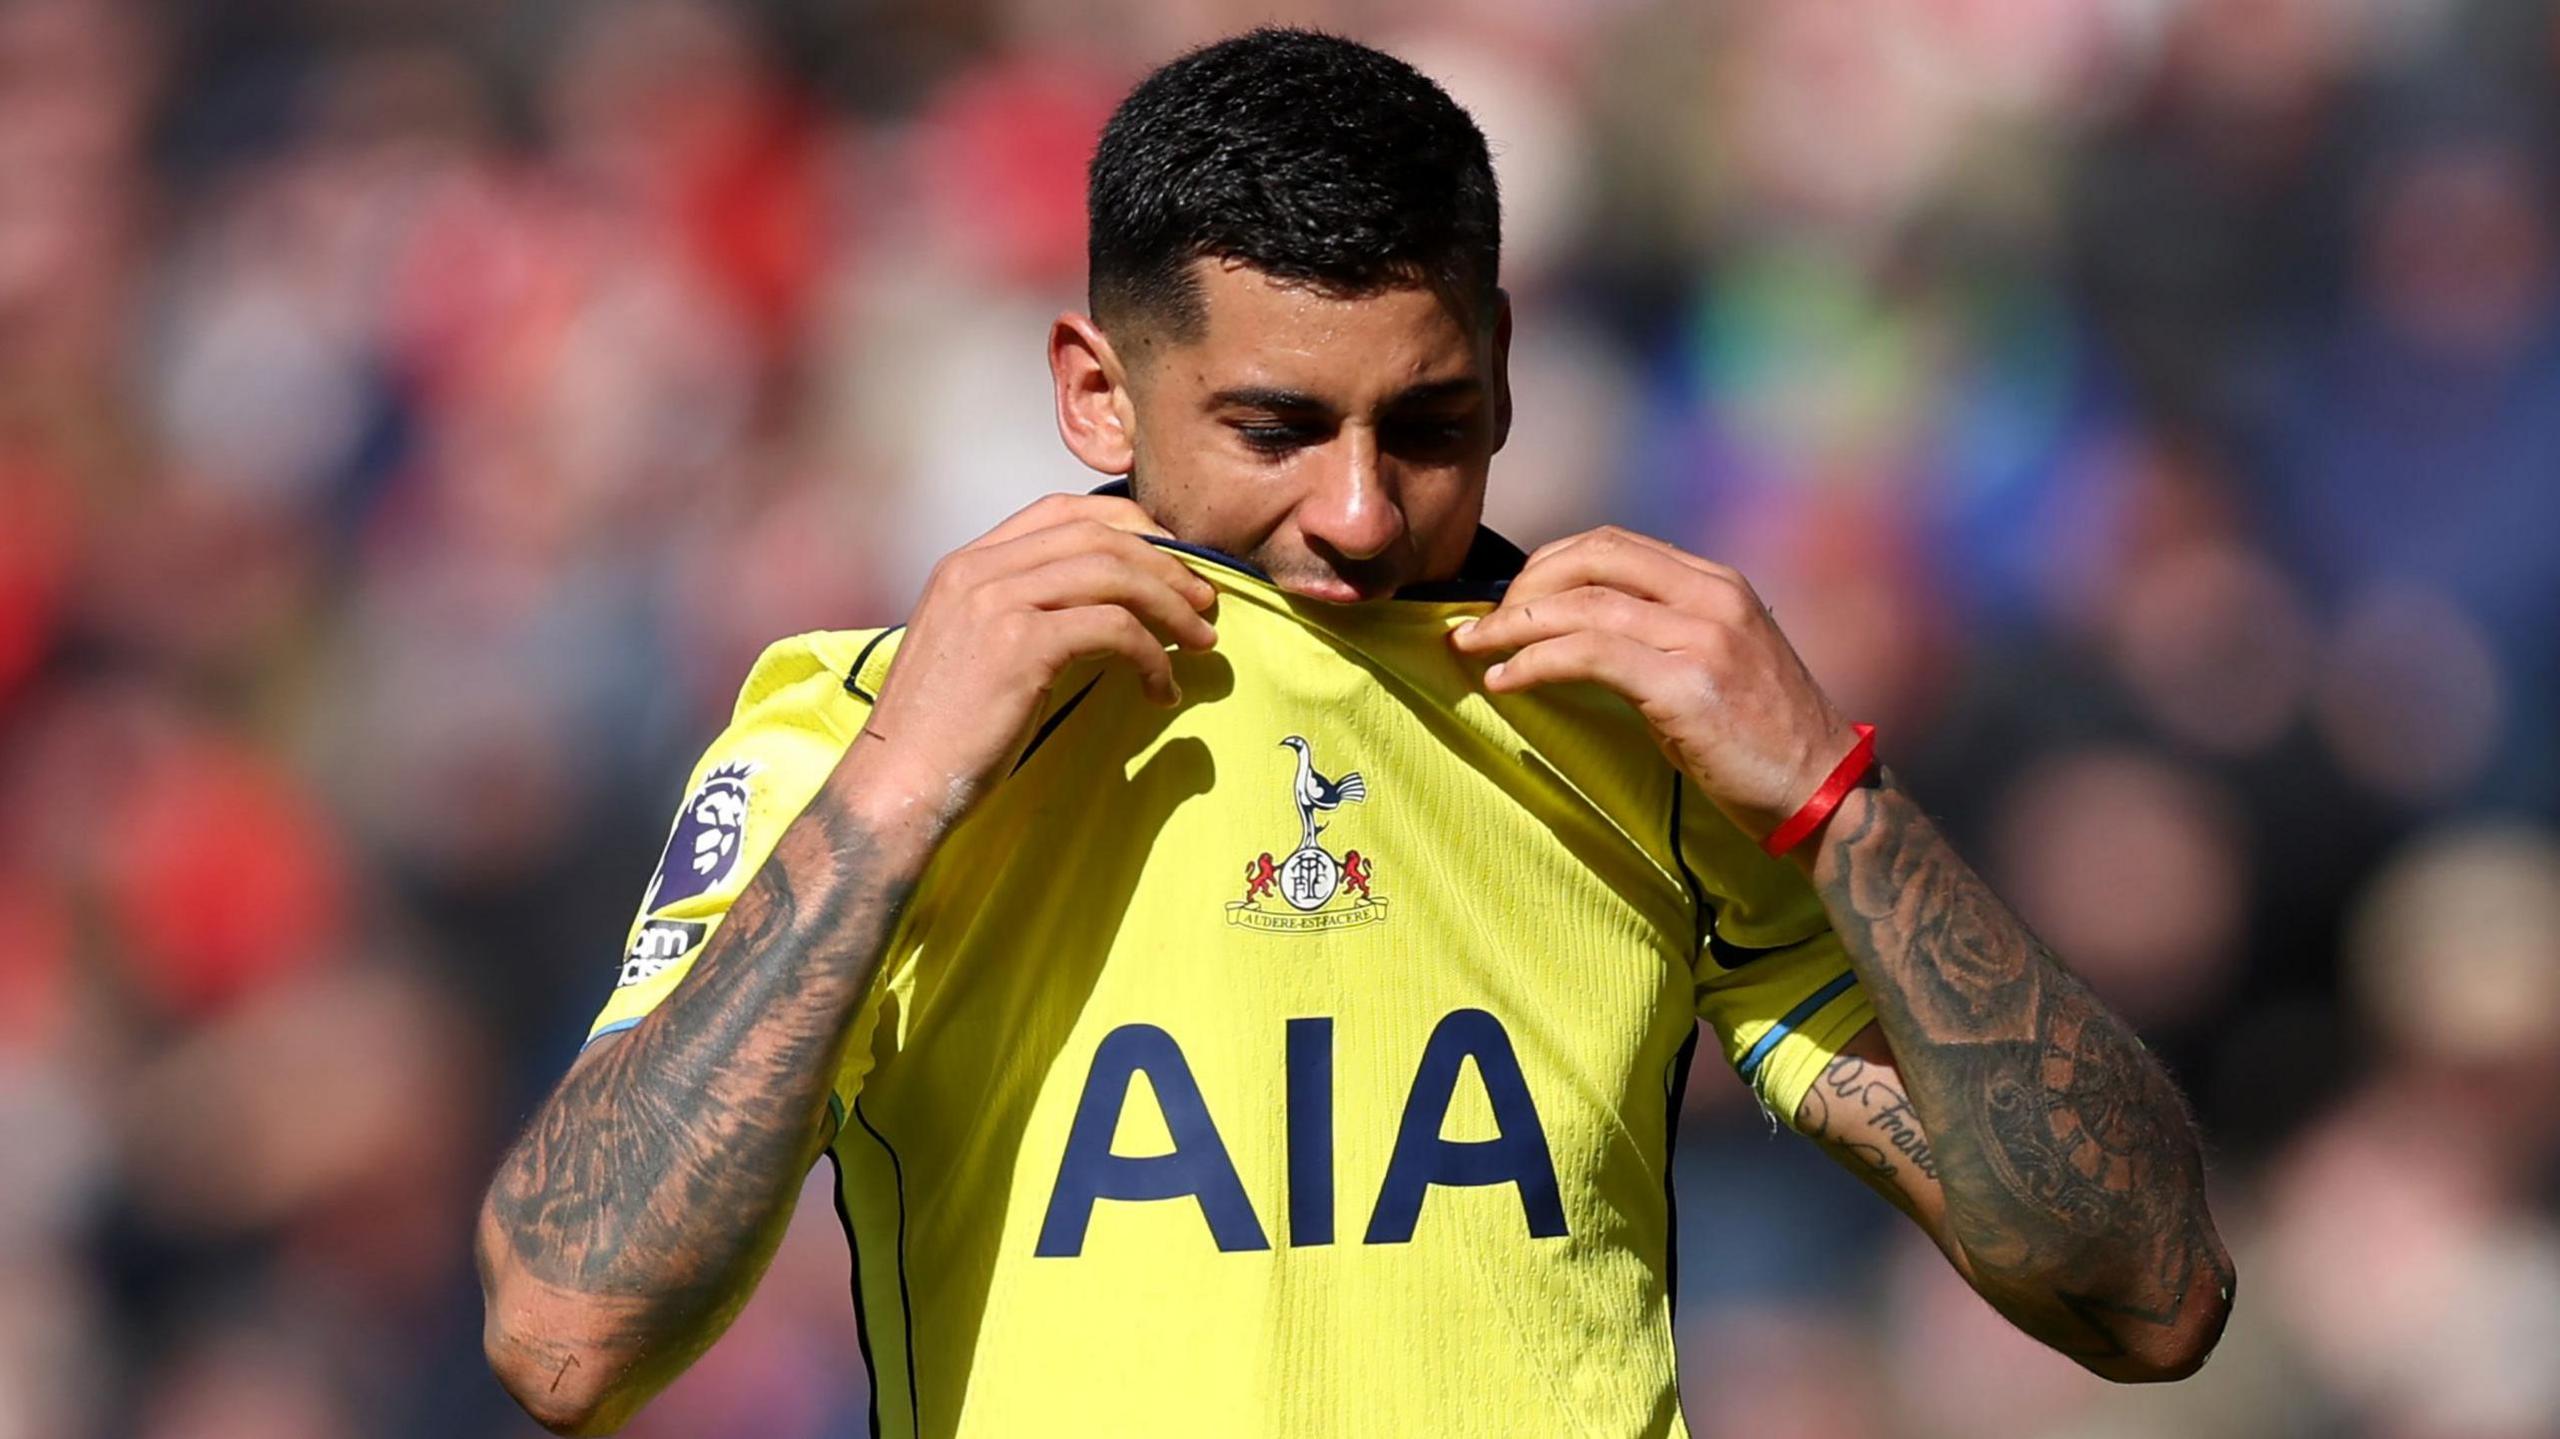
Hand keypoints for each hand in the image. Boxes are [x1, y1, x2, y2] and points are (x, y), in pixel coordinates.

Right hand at [845, 492, 1217, 826]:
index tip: (1171, 559)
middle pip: (1099, 536)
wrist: (899, 783)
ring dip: (1171, 606)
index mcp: (967, 563)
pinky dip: (1152, 656)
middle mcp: (979, 569)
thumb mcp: (974, 650)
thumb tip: (1104, 612)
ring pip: (1114, 575)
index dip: (1129, 525)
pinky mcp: (1021, 645)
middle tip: (1205, 601)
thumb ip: (1023, 614)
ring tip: (1201, 641)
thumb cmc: (942, 733)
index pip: (1062, 511)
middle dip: (1166, 564)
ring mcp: (998, 602)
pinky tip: (1161, 689)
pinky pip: (1114, 630)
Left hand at [1448, 526, 1855, 845]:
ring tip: (1472, 649)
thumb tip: (1572, 633)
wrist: (1822, 791)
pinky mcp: (1687, 685)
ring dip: (1513, 625)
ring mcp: (1702, 637)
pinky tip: (1505, 681)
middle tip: (1484, 625)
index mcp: (1716, 583)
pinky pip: (1589, 655)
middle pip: (1592, 558)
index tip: (1511, 597)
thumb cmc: (1760, 739)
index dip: (1549, 563)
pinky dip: (1534, 662)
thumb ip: (1657, 634)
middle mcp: (1711, 597)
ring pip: (1582, 605)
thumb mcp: (1712, 663)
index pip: (1615, 543)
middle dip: (1525, 586)